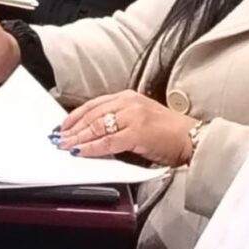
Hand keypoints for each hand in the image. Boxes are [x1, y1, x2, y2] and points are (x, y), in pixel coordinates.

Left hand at [55, 89, 196, 165]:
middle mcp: (129, 102)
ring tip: (65, 145)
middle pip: (92, 114)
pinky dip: (92, 147)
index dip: (75, 115)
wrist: (189, 137)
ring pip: (97, 126)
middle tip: (58, 138)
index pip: (94, 104)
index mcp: (128, 96)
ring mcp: (133, 116)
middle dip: (72, 127)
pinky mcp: (137, 132)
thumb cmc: (167, 131)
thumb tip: (94, 132)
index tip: (63, 125)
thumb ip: (119, 120)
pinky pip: (108, 141)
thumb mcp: (140, 117)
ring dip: (78, 137)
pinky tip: (82, 152)